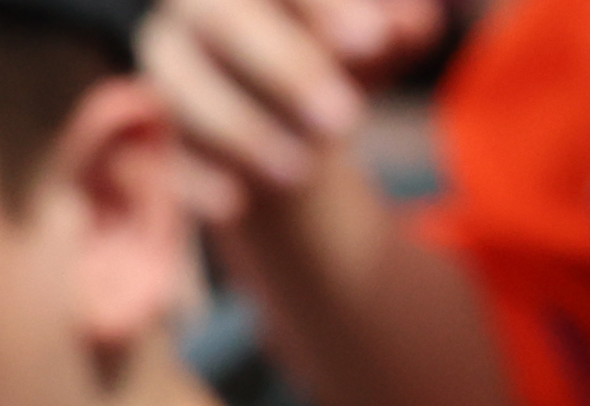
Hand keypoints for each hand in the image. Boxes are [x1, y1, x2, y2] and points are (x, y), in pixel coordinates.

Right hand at [138, 0, 436, 221]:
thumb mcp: (376, 41)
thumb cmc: (336, 53)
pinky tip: (232, 202)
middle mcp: (199, 13)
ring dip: (242, 131)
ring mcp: (177, 73)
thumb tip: (417, 22)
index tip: (374, 38)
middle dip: (283, 67)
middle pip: (222, 22)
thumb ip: (396, 30)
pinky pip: (172, 155)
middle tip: (344, 117)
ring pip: (186, 92)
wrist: (292, 110)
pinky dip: (197, 181)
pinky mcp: (172, 135)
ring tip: (300, 169)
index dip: (323, 8)